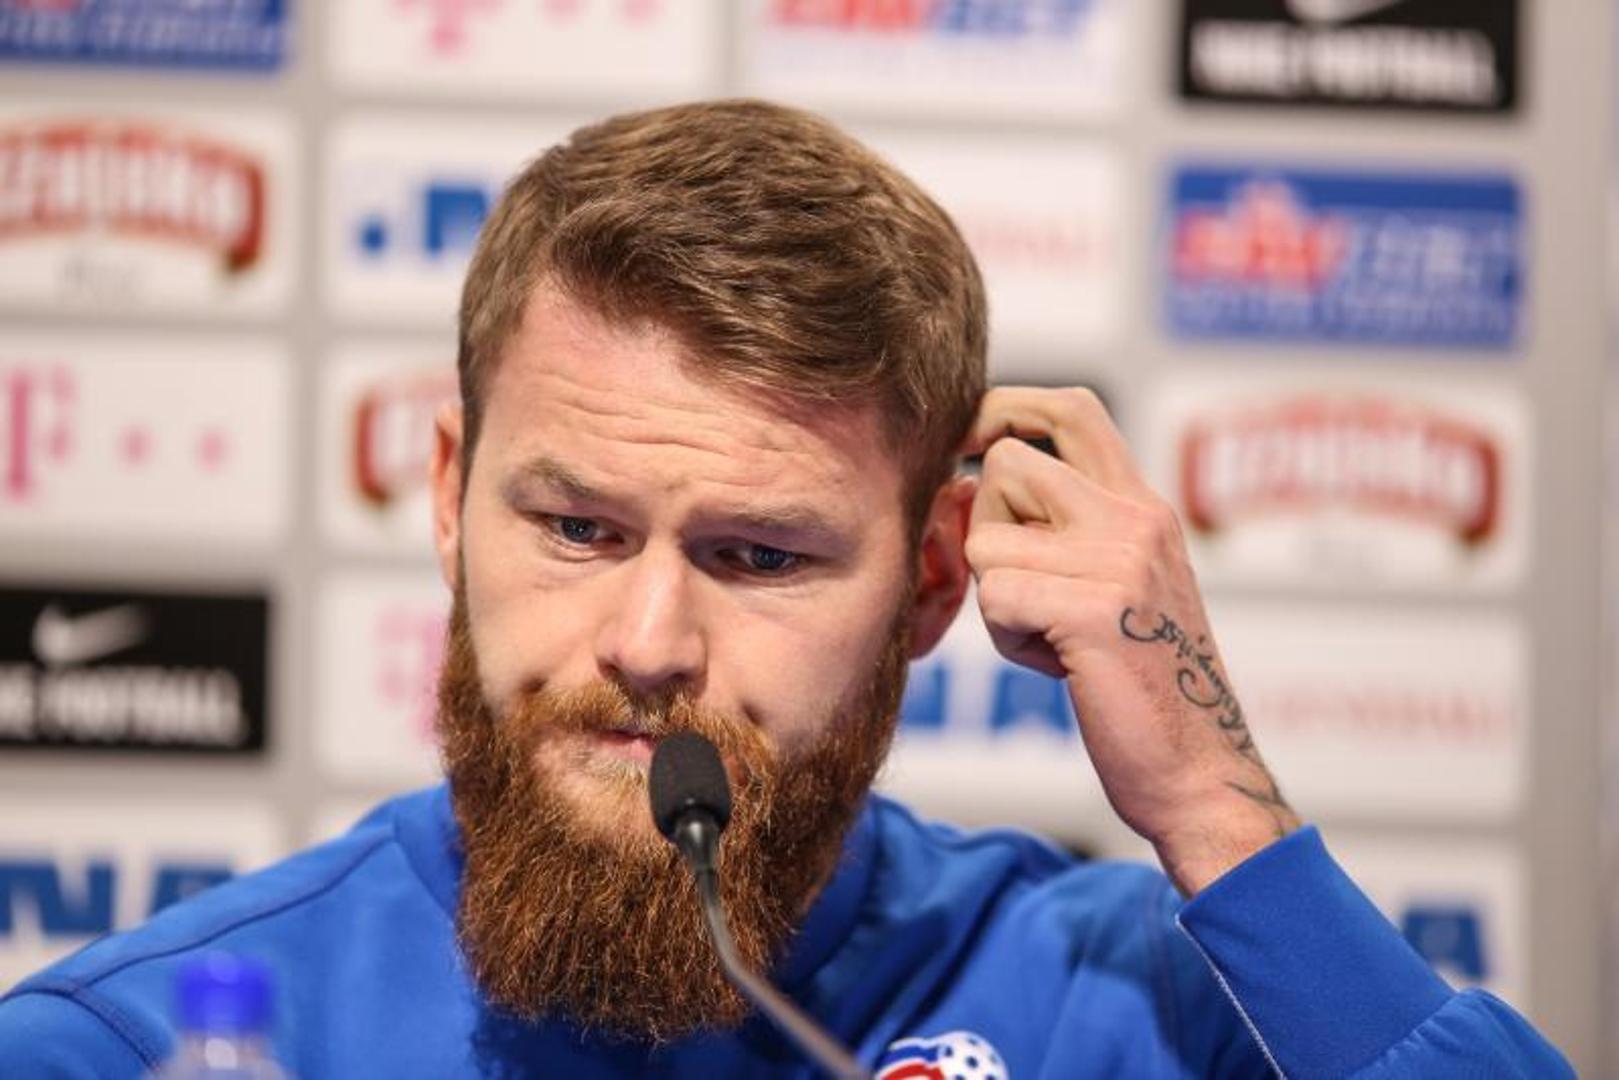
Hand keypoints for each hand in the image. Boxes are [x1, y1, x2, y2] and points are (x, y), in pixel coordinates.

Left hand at [963, 387, 1299, 894]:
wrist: (1197, 772)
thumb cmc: (1139, 687)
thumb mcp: (1110, 586)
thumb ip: (1061, 531)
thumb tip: (961, 486)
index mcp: (1144, 506)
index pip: (1071, 407)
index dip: (1004, 408)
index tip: (967, 441)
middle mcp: (1136, 517)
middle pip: (1004, 462)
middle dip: (985, 525)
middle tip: (1023, 587)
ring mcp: (1119, 560)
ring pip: (987, 539)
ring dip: (998, 598)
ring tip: (1052, 638)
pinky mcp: (1095, 610)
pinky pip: (995, 600)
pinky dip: (1009, 641)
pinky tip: (1059, 666)